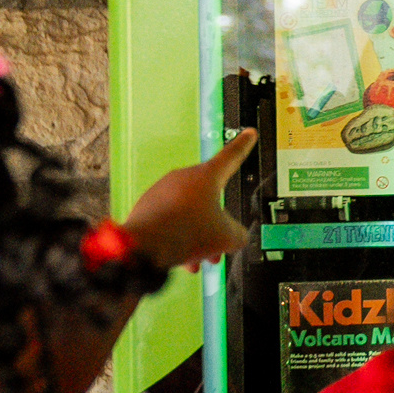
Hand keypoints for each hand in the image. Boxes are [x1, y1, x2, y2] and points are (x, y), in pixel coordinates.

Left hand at [122, 128, 257, 270]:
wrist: (144, 246)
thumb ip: (238, 234)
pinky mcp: (147, 206)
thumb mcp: (227, 237)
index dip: (244, 146)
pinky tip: (181, 257)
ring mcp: (162, 191)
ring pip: (190, 212)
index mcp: (207, 176)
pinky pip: (170, 219)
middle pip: (210, 197)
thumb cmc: (187, 233)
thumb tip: (236, 236)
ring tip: (201, 258)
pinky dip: (179, 237)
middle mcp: (184, 177)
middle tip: (221, 243)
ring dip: (198, 235)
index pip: (232, 156)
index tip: (249, 133)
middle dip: (217, 222)